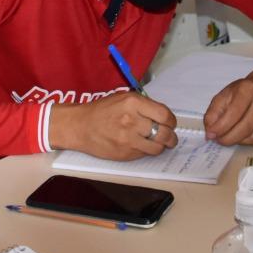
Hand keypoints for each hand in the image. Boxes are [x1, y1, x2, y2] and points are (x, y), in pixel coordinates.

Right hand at [49, 91, 177, 159]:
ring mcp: (128, 139)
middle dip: (171, 136)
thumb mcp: (124, 98)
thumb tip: (163, 116)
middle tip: (171, 136)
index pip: (164, 115)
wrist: (81, 126)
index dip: (171, 121)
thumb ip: (144, 105)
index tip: (171, 123)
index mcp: (133, 103)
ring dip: (163, 146)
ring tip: (162, 143)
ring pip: (157, 147)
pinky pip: (144, 154)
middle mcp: (132, 120)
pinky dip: (148, 150)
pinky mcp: (124, 153)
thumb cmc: (103, 110)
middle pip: (164, 132)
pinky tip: (145, 146)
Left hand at [204, 65, 252, 145]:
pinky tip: (243, 136)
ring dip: (238, 141)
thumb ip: (213, 113)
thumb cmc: (243, 91)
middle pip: (245, 128)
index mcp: (248, 89)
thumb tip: (210, 132)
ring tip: (230, 136)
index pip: (233, 113)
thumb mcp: (225, 95)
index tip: (211, 135)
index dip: (220, 128)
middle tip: (219, 140)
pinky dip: (250, 142)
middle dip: (228, 138)